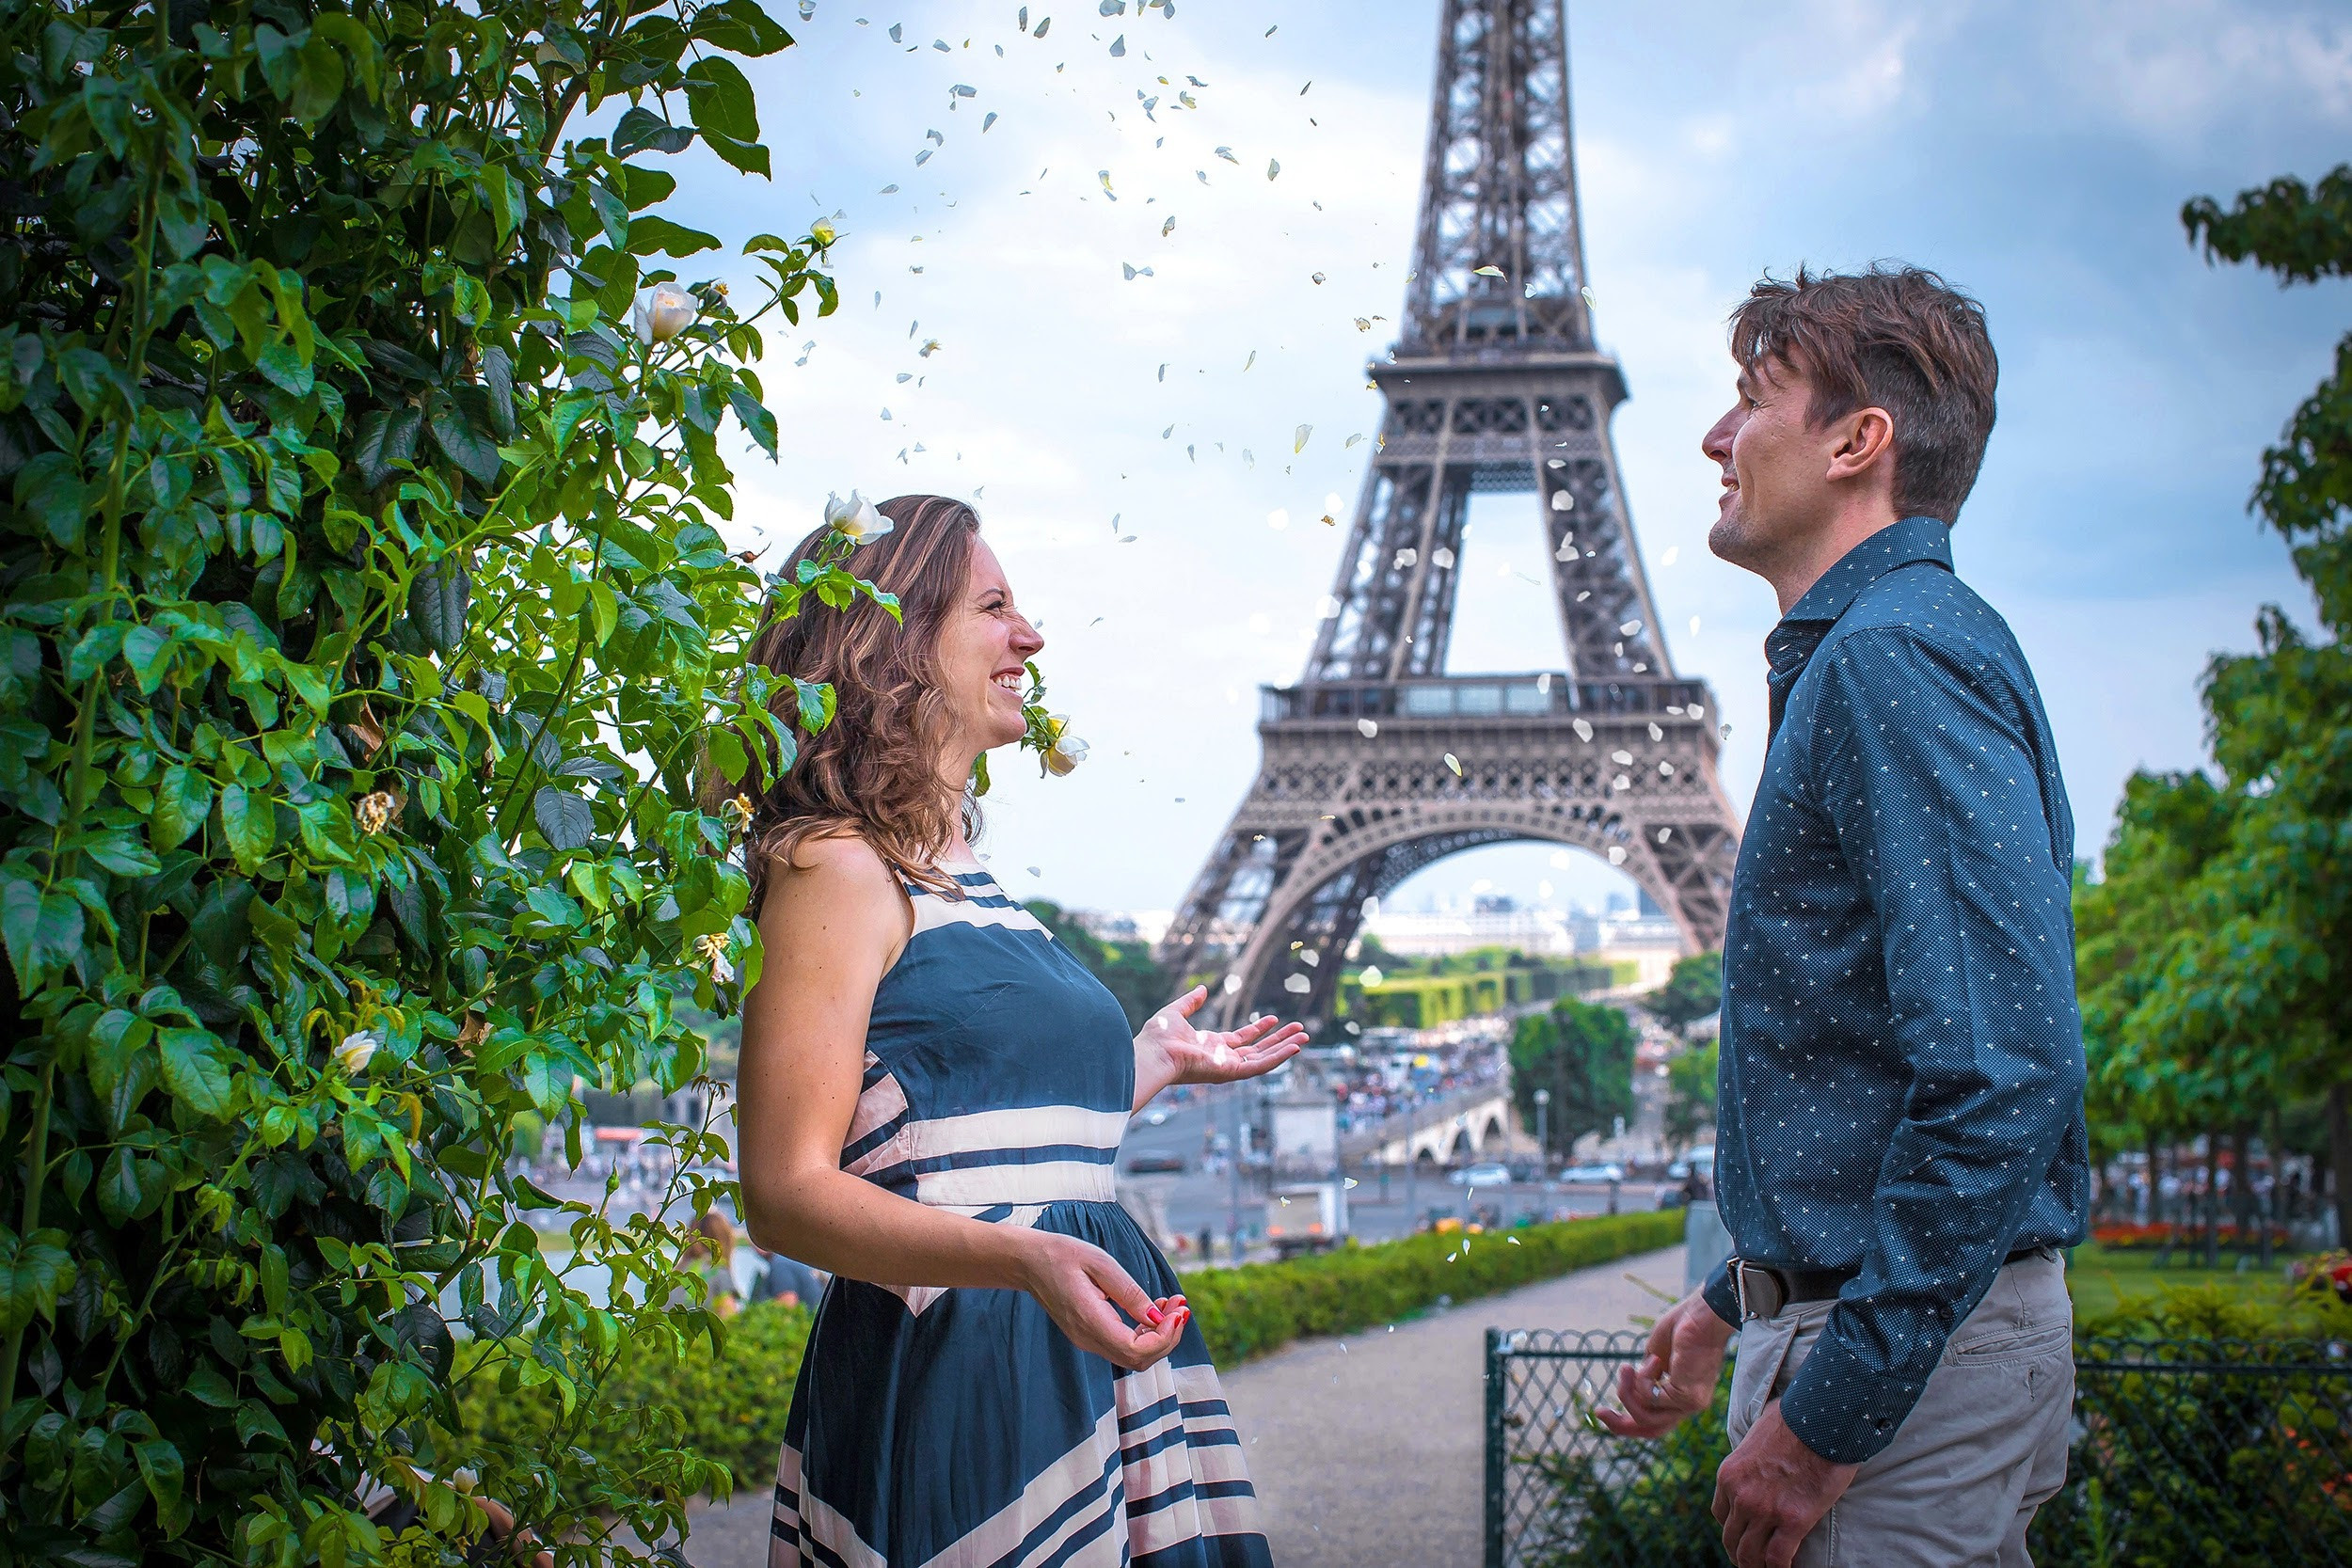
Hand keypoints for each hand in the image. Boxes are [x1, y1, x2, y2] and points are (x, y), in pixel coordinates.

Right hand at [1016, 1231, 1190, 1370]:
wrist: (1029, 1262)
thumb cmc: (1062, 1255)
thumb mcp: (1101, 1263)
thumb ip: (1130, 1293)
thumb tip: (1158, 1318)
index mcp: (1090, 1321)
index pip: (1136, 1351)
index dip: (1164, 1338)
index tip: (1176, 1312)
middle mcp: (1089, 1339)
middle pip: (1139, 1360)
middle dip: (1169, 1337)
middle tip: (1181, 1306)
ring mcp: (1088, 1341)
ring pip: (1134, 1356)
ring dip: (1160, 1335)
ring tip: (1171, 1305)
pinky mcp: (1090, 1336)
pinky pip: (1124, 1346)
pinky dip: (1146, 1334)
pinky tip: (1153, 1310)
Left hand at [1138, 985, 1306, 1089]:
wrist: (1153, 1053)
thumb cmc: (1159, 1037)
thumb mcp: (1177, 1012)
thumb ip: (1190, 1002)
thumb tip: (1202, 989)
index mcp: (1212, 1047)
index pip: (1242, 1039)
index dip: (1259, 1029)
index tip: (1274, 1019)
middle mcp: (1223, 1059)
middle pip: (1259, 1050)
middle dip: (1279, 1040)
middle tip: (1300, 1030)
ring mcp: (1229, 1067)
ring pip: (1264, 1058)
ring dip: (1285, 1048)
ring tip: (1304, 1037)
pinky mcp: (1231, 1072)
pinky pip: (1260, 1066)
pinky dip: (1278, 1058)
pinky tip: (1294, 1048)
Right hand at [1594, 1286, 1734, 1437]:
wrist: (1703, 1314)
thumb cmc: (1682, 1326)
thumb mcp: (1656, 1355)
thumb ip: (1646, 1376)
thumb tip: (1632, 1390)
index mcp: (1682, 1395)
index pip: (1655, 1421)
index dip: (1627, 1420)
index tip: (1602, 1411)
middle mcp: (1688, 1404)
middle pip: (1650, 1430)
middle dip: (1620, 1424)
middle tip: (1599, 1411)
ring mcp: (1690, 1404)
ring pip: (1645, 1417)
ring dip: (1627, 1393)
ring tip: (1626, 1368)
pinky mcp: (1688, 1398)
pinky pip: (1651, 1398)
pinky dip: (1643, 1378)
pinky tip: (1655, 1359)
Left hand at [1712, 1401, 1858, 1567]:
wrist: (1822, 1418)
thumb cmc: (1795, 1420)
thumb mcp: (1757, 1434)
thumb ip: (1751, 1453)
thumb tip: (1760, 1450)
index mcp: (1730, 1475)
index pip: (1720, 1515)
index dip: (1732, 1529)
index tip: (1744, 1535)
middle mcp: (1741, 1495)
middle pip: (1731, 1539)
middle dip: (1740, 1554)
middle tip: (1753, 1562)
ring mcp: (1765, 1510)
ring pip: (1750, 1554)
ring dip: (1756, 1566)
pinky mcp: (1793, 1520)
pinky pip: (1778, 1557)